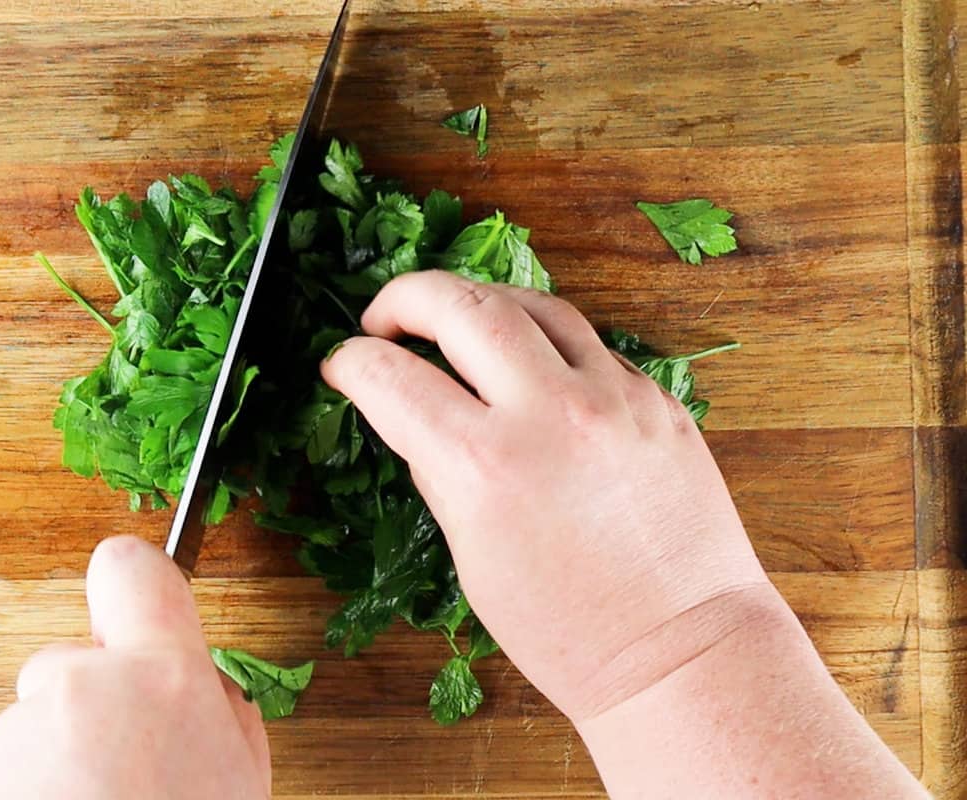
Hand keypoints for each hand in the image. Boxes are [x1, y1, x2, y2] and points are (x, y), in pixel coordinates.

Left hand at [0, 535, 269, 799]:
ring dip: (49, 767)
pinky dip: (15, 793)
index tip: (127, 586)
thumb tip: (208, 694)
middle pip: (74, 664)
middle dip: (84, 708)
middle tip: (112, 779)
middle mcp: (91, 694)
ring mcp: (22, 737)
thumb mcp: (234, 791)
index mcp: (173, 687)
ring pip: (34, 728)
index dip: (131, 582)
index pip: (136, 574)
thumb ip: (225, 727)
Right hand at [322, 271, 773, 719]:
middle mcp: (549, 414)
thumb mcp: (471, 555)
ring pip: (531, 303)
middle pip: (460, 304)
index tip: (344, 364)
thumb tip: (411, 412)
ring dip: (478, 302)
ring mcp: (612, 399)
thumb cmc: (567, 628)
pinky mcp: (655, 399)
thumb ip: (436, 468)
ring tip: (455, 323)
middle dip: (404, 298)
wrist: (680, 650)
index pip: (390, 377)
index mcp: (484, 467)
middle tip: (384, 317)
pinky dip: (543, 341)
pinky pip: (588, 343)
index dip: (351, 362)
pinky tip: (526, 364)